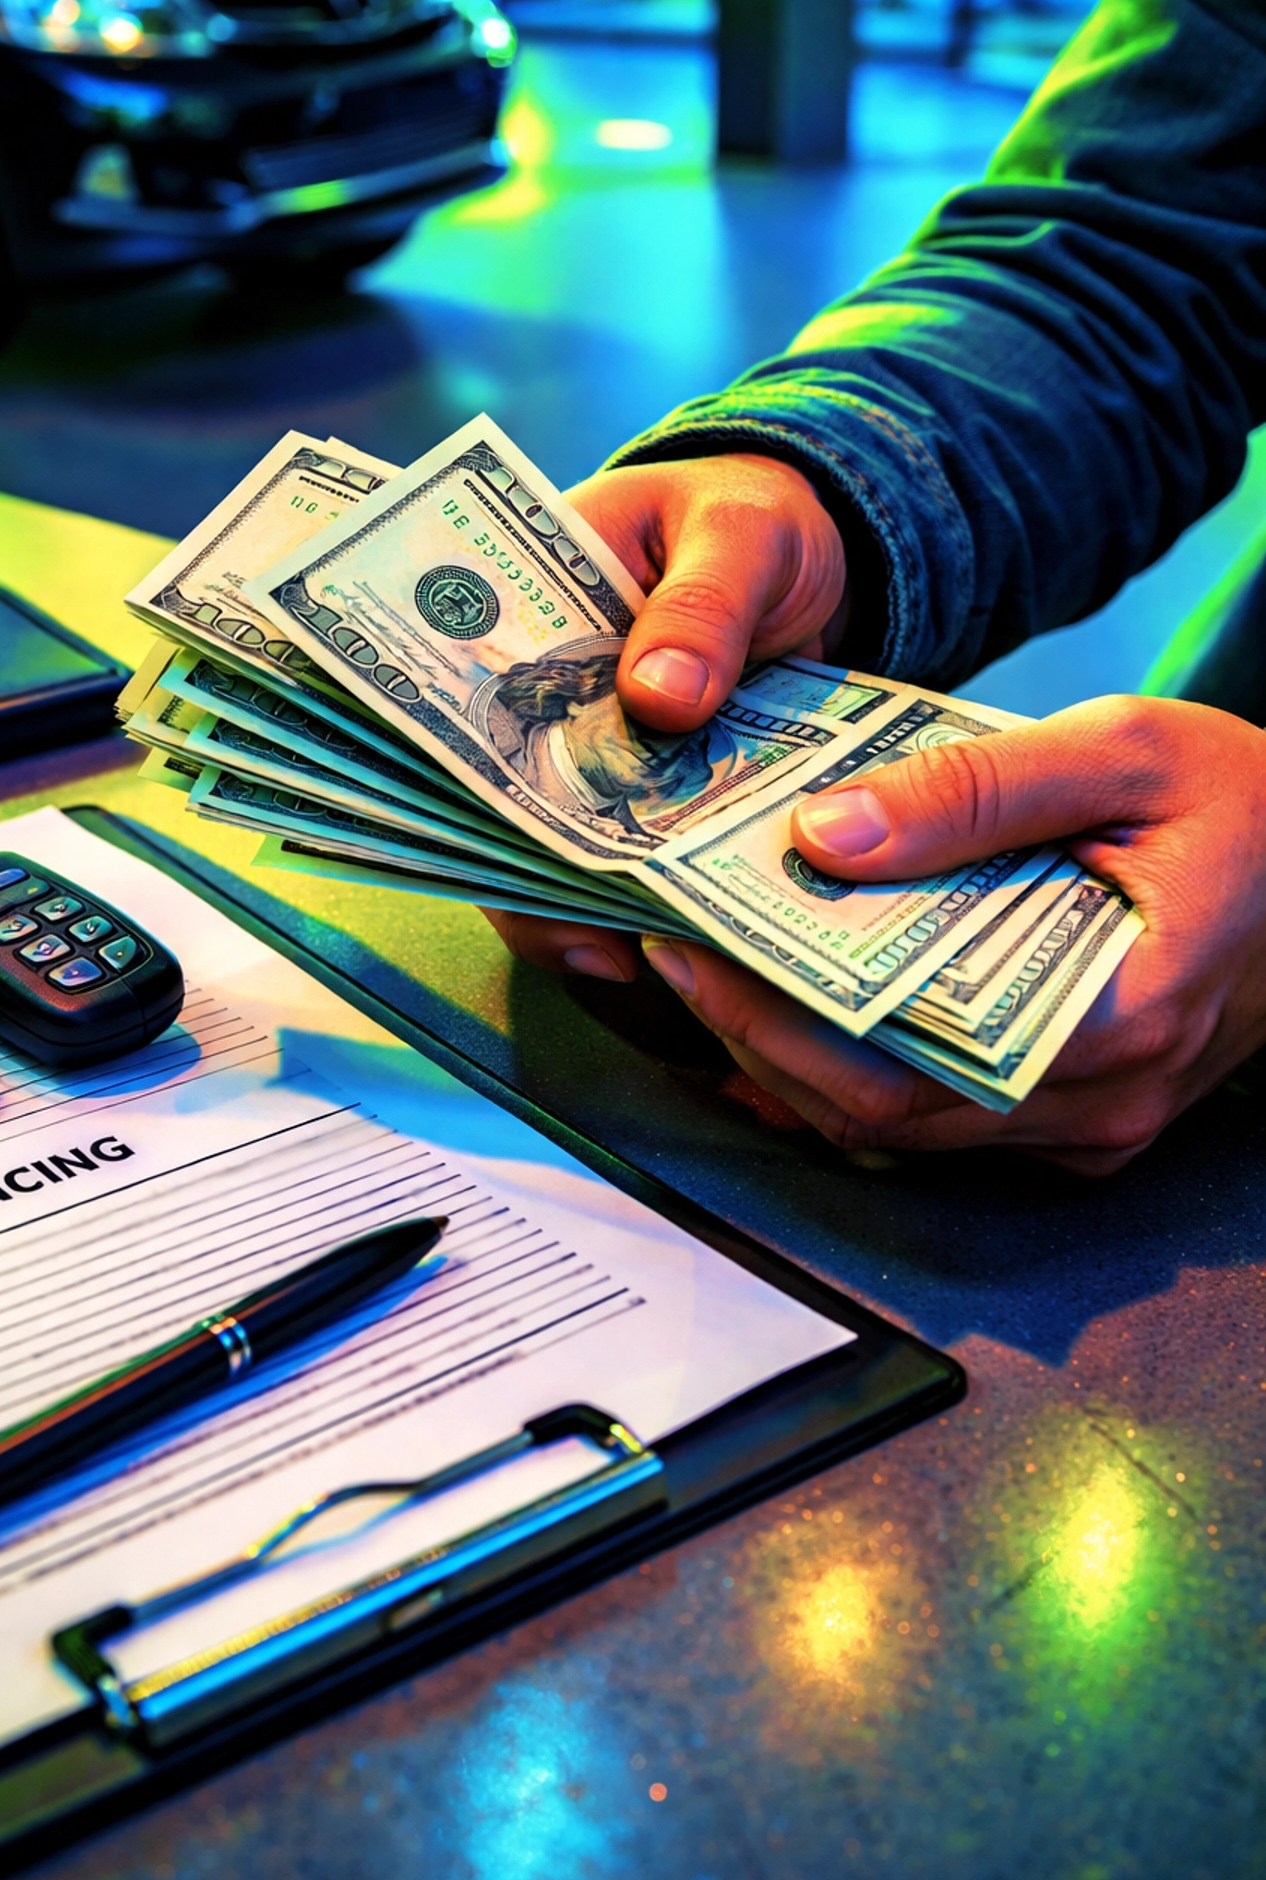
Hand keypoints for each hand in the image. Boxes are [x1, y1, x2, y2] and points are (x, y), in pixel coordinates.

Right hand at [484, 452, 848, 983]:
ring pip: (550, 847)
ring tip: (625, 959)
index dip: (451, 750)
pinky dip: (648, 906)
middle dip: (524, 870)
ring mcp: (584, 753)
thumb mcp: (743, 531)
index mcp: (527, 601)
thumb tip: (660, 695)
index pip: (454, 681)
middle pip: (490, 794)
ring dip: (584, 906)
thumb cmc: (756, 520)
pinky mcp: (643, 800)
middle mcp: (536, 692)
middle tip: (576, 932)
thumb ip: (706, 601)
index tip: (487, 814)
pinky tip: (674, 950)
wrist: (823, 558)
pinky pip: (626, 865)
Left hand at [637, 697, 1265, 1175]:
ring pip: (901, 1129)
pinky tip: (789, 1014)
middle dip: (756, 1038)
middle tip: (671, 953)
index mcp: (1113, 1015)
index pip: (899, 1063)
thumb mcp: (1123, 750)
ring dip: (793, 1060)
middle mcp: (1098, 1101)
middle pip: (880, 1112)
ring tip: (708, 970)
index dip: (774, 1018)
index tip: (690, 946)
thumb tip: (823, 836)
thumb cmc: (1250, 800)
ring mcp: (1091, 1124)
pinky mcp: (1081, 1119)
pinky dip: (853, 1073)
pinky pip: (941, 1122)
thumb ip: (974, 790)